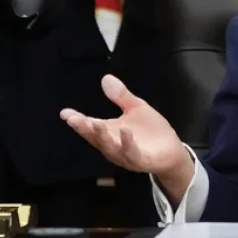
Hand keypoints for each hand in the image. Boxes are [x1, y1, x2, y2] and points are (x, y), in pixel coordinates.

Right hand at [61, 74, 194, 200]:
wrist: (172, 151)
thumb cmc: (151, 131)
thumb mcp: (136, 108)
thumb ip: (121, 96)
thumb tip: (106, 78)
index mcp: (110, 132)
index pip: (90, 126)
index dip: (76, 120)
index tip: (64, 113)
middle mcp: (113, 145)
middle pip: (95, 137)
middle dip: (84, 129)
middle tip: (73, 119)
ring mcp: (125, 154)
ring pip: (109, 147)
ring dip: (102, 136)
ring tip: (96, 123)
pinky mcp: (141, 160)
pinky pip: (132, 153)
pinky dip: (127, 143)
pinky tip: (125, 131)